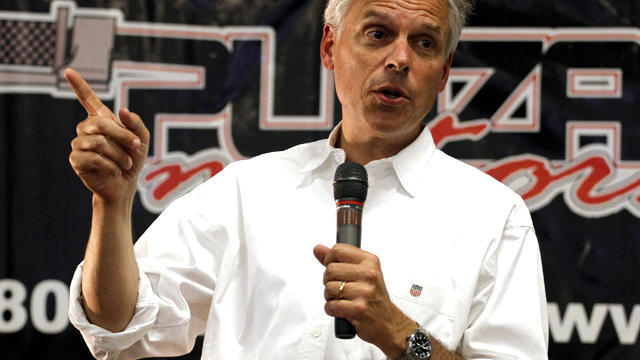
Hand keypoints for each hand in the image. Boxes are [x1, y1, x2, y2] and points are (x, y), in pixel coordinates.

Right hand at [66, 68, 148, 204]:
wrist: (125, 184)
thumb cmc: (132, 160)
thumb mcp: (141, 140)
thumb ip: (136, 123)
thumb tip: (121, 110)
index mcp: (101, 120)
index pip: (88, 99)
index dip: (79, 85)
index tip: (68, 71)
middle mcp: (86, 129)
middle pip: (101, 124)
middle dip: (123, 136)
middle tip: (135, 147)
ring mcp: (79, 144)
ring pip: (98, 142)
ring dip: (118, 155)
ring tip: (125, 164)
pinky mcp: (76, 160)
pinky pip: (93, 158)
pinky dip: (110, 166)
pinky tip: (114, 171)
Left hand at [313, 244, 415, 357]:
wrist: (388, 322)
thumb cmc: (373, 297)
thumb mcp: (361, 273)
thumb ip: (338, 260)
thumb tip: (318, 249)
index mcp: (370, 261)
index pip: (338, 250)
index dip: (329, 259)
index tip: (332, 267)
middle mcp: (369, 274)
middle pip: (330, 270)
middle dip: (329, 281)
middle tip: (339, 288)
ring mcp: (365, 292)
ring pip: (329, 288)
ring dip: (330, 297)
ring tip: (342, 299)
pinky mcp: (359, 309)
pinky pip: (331, 305)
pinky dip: (331, 309)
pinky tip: (342, 310)